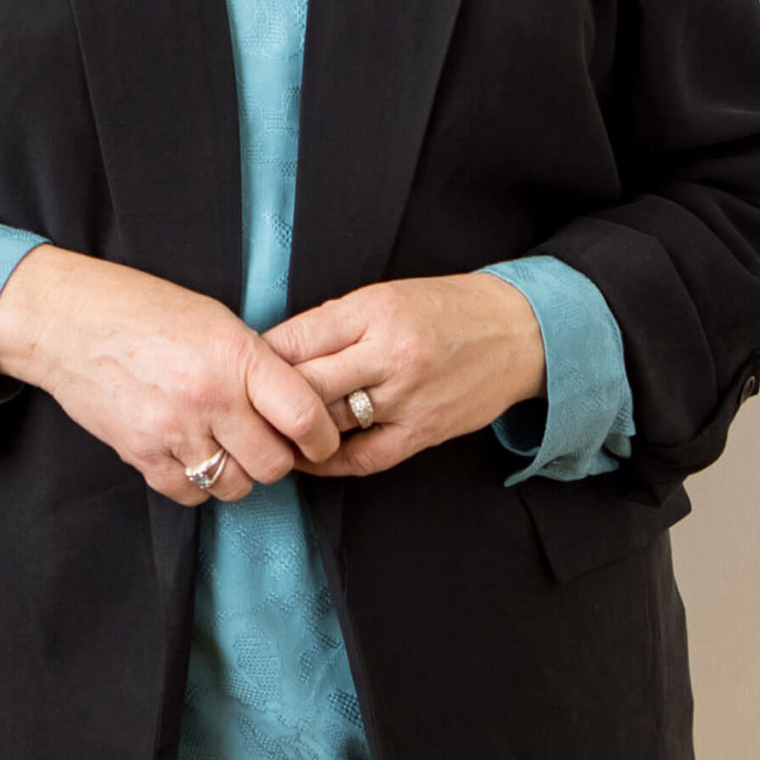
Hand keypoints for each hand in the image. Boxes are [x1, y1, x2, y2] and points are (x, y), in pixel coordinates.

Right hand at [0, 245, 344, 503]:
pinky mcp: (141, 456)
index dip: (323, 438)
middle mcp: (208, 398)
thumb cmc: (142, 309)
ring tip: (223, 442)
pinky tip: (190, 451)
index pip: (304, 417)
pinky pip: (191, 493)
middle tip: (265, 439)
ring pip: (234, 485)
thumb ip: (257, 364)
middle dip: (277, 457)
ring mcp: (172, 432)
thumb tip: (295, 406)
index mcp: (236, 356)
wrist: (65, 321)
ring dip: (238, 471)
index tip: (322, 441)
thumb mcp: (215, 320)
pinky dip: (198, 481)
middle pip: (273, 464)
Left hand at [258, 273, 545, 476]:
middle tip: (242, 406)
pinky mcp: (423, 432)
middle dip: (266, 398)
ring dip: (293, 432)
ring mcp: (408, 398)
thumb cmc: (446, 309)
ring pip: (329, 424)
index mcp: (377, 310)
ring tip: (266, 433)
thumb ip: (334, 323)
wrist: (519, 332)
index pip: (297, 339)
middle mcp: (391, 355)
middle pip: (306, 386)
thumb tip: (275, 350)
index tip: (239, 367)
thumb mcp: (387, 296)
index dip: (259, 358)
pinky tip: (307, 458)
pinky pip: (363, 458)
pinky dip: (328, 463)